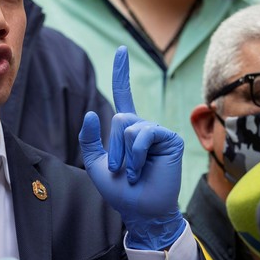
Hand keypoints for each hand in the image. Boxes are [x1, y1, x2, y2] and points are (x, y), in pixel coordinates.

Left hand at [79, 46, 184, 249]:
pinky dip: (136, 156)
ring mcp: (157, 131)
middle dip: (114, 148)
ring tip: (132, 172)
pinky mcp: (170, 140)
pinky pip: (144, 135)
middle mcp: (143, 125)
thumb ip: (89, 139)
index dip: (121, 72)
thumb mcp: (95, 162)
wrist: (139, 209)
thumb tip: (91, 113)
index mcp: (127, 128)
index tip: (121, 50)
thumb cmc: (119, 188)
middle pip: (119, 118)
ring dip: (124, 155)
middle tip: (121, 169)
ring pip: (129, 126)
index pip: (124, 94)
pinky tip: (141, 170)